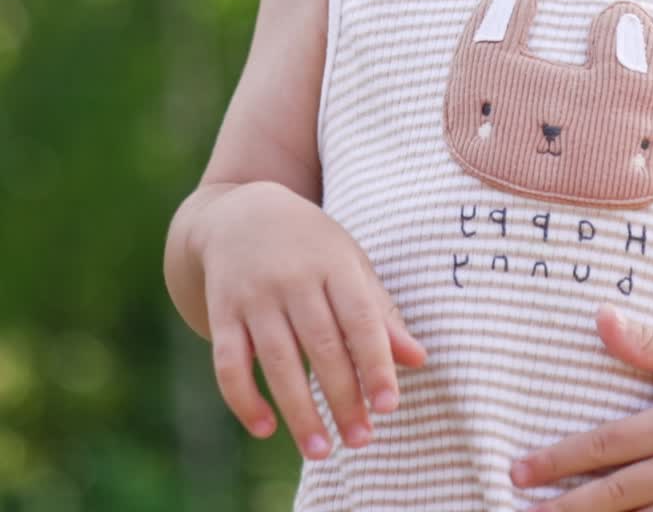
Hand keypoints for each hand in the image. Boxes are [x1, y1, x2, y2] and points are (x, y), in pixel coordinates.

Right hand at [196, 181, 426, 459]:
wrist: (242, 213)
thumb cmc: (312, 246)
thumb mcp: (350, 265)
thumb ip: (381, 313)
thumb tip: (418, 360)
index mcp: (334, 263)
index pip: (360, 318)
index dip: (375, 362)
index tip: (389, 406)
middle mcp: (294, 278)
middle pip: (322, 345)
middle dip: (342, 397)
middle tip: (360, 441)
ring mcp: (254, 295)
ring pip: (277, 360)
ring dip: (299, 410)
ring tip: (320, 450)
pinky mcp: (222, 311)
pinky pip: (229, 362)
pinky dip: (244, 399)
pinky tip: (265, 428)